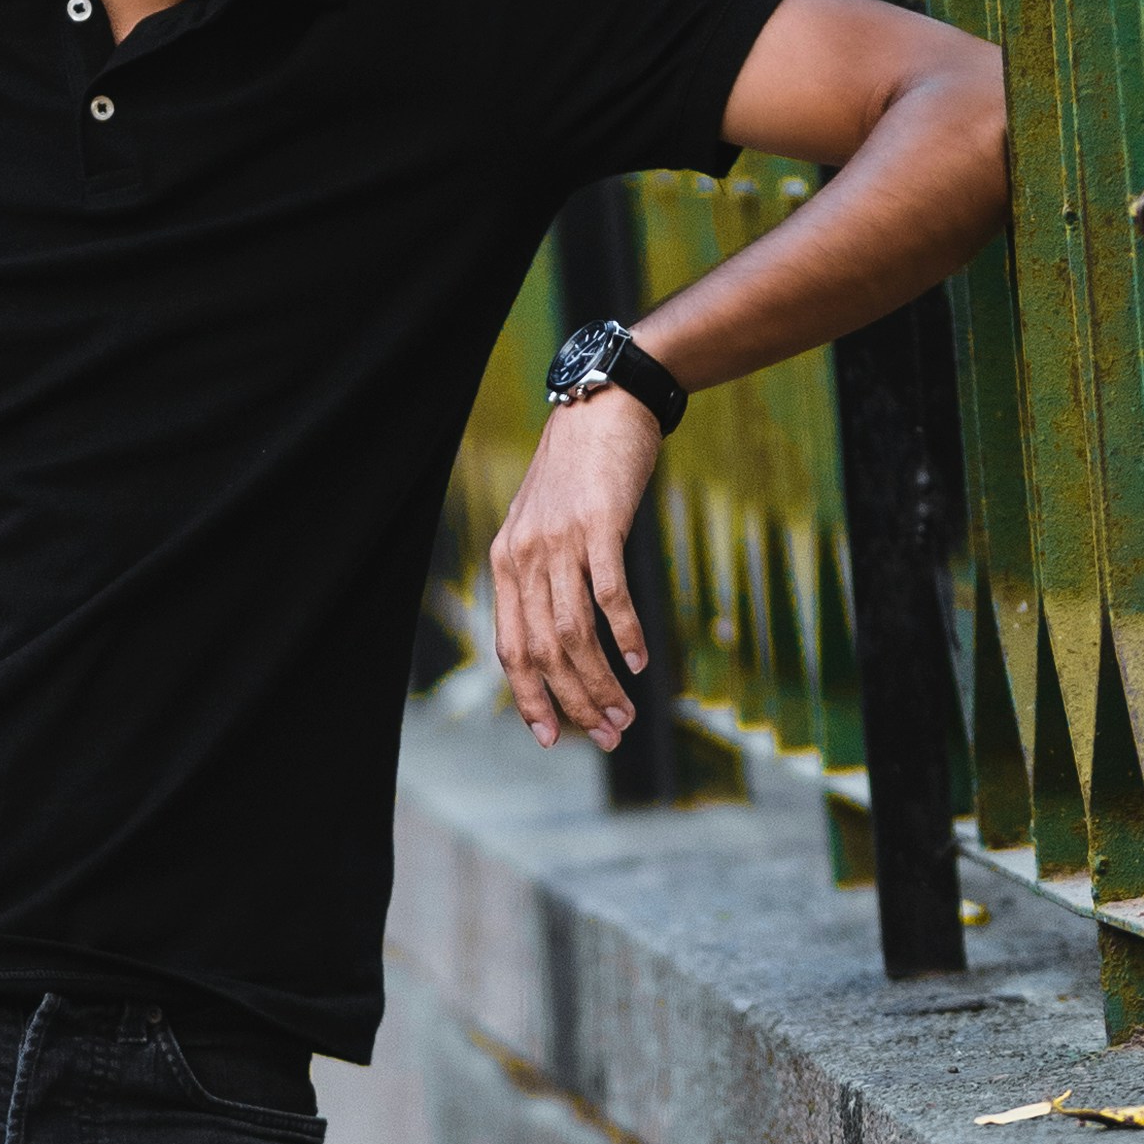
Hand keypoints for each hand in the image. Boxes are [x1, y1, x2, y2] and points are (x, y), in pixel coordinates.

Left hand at [487, 394, 660, 748]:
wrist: (603, 406)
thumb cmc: (579, 472)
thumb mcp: (543, 524)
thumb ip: (541, 574)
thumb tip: (557, 636)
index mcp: (505, 563)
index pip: (510, 648)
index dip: (530, 698)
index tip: (554, 737)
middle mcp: (523, 556)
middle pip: (543, 650)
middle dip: (574, 703)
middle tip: (608, 735)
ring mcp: (558, 541)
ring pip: (573, 632)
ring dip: (600, 681)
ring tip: (626, 713)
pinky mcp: (597, 525)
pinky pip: (608, 593)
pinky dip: (624, 632)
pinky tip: (638, 660)